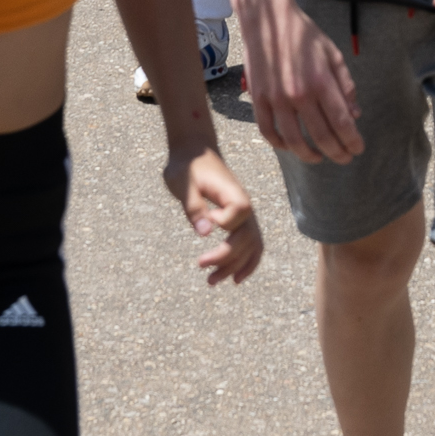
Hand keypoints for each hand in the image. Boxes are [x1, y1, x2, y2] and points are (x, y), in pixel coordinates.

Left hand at [164, 146, 265, 286]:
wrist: (194, 154)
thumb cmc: (187, 168)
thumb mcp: (183, 183)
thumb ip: (194, 207)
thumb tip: (205, 233)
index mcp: (234, 195)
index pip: (237, 219)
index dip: (223, 224)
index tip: (205, 219)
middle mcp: (245, 207)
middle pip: (246, 239)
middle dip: (227, 259)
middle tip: (203, 270)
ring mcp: (245, 215)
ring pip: (251, 246)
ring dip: (235, 266)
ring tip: (213, 281)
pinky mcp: (239, 220)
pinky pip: (251, 244)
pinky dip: (246, 262)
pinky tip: (234, 277)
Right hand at [232, 0, 359, 162]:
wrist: (267, 18)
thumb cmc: (303, 34)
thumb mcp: (333, 54)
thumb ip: (345, 86)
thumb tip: (354, 115)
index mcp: (321, 81)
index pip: (342, 122)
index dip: (352, 141)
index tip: (358, 149)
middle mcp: (299, 93)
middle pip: (321, 136)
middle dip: (337, 152)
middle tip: (345, 158)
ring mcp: (276, 98)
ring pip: (294, 141)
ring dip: (310, 155)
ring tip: (319, 158)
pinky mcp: (258, 99)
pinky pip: (269, 131)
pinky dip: (281, 144)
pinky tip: (291, 146)